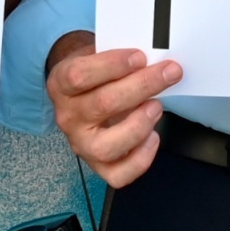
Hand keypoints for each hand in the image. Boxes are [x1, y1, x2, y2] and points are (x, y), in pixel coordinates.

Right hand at [48, 29, 180, 187]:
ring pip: (107, 146)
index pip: (80, 76)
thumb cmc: (95, 74)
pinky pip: (118, 175)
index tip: (140, 57)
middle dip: (142, 86)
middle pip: (102, 105)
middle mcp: (67, 117)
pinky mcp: (98, 166)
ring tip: (156, 106)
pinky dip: (141, 159)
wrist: (79, 95)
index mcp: (61, 84)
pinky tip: (153, 137)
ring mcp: (81, 144)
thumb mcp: (96, 55)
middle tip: (169, 72)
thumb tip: (154, 57)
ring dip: (139, 125)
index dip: (112, 65)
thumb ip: (118, 57)